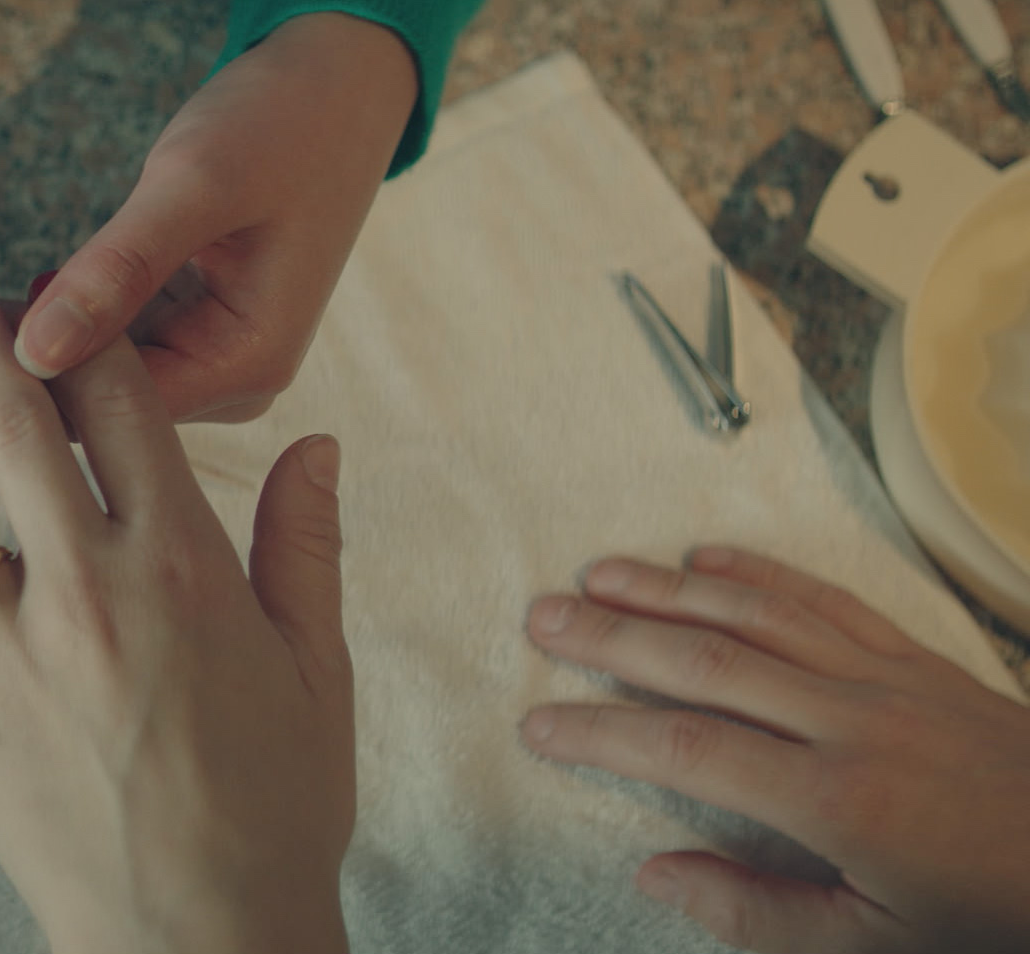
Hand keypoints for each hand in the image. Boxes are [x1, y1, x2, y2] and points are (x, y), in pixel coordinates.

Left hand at [0, 12, 416, 430]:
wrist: (347, 78)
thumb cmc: (289, 123)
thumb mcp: (200, 188)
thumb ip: (118, 272)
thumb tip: (26, 351)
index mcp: (236, 370)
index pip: (84, 408)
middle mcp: (207, 380)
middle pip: (50, 397)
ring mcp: (183, 355)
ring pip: (46, 365)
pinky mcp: (160, 321)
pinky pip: (64, 328)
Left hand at [0, 272, 354, 952]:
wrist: (206, 940)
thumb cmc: (277, 810)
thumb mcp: (319, 670)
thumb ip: (305, 545)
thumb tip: (318, 443)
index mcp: (186, 566)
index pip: (125, 414)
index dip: (86, 338)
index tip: (53, 293)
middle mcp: (91, 592)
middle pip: (14, 436)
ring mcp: (13, 658)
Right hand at [522, 548, 1029, 952]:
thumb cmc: (991, 918)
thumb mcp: (877, 951)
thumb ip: (758, 913)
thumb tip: (655, 873)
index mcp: (837, 803)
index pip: (687, 752)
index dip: (602, 735)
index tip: (538, 725)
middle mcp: (854, 724)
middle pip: (709, 664)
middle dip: (614, 638)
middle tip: (541, 616)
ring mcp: (890, 682)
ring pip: (760, 617)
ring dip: (671, 591)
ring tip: (599, 573)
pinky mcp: (921, 663)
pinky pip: (829, 600)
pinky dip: (762, 574)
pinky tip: (707, 559)